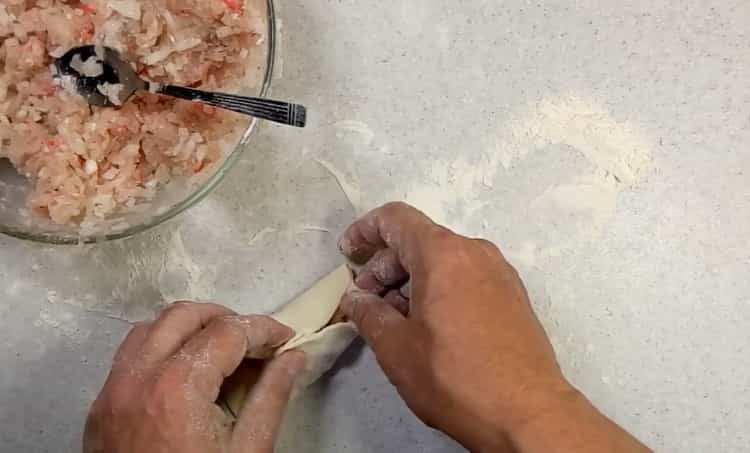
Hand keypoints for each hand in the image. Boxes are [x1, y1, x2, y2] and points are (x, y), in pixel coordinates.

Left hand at [84, 302, 304, 452]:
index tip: (286, 337)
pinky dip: (160, 347)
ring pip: (149, 328)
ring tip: (221, 350)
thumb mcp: (248, 451)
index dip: (263, 329)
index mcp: (177, 388)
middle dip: (225, 318)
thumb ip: (272, 396)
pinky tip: (185, 373)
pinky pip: (128, 356)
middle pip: (183, 315)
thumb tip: (295, 357)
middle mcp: (137, 378)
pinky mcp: (99, 408)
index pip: (227, 332)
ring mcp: (111, 392)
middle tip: (256, 340)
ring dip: (188, 328)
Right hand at [339, 202, 648, 451]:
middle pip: (419, 240)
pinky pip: (465, 277)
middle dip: (385, 265)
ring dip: (411, 279)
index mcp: (443, 253)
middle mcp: (474, 251)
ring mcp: (499, 272)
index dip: (365, 230)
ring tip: (393, 318)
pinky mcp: (512, 295)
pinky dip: (439, 288)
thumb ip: (369, 314)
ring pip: (443, 261)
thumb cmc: (455, 376)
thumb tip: (356, 298)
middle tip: (365, 301)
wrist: (528, 412)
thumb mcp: (397, 348)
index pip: (396, 218)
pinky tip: (428, 324)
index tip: (347, 253)